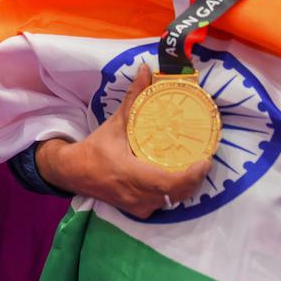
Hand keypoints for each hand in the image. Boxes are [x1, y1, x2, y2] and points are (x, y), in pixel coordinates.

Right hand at [35, 65, 211, 218]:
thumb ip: (133, 97)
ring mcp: (139, 206)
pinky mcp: (140, 210)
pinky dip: (177, 191)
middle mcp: (137, 195)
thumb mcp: (116, 123)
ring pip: (173, 200)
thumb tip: (146, 70)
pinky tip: (183, 176)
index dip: (190, 176)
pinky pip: (166, 203)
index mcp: (129, 173)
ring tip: (198, 165)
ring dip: (188, 185)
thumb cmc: (96, 148)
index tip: (205, 161)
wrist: (75, 173)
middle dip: (195, 178)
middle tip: (205, 158)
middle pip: (176, 193)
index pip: (167, 183)